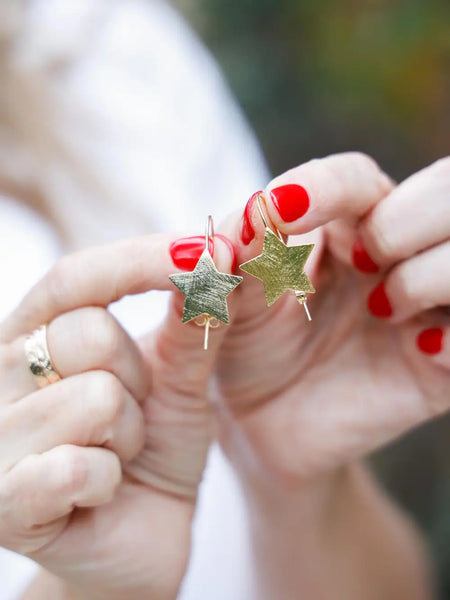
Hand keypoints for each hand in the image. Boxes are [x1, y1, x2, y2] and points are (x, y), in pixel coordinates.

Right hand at [0, 234, 234, 599]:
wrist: (139, 538)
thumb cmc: (153, 450)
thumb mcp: (180, 382)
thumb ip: (192, 324)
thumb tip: (212, 256)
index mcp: (38, 333)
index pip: (76, 276)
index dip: (142, 261)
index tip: (207, 252)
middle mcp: (1, 375)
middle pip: (87, 333)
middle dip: (137, 378)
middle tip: (134, 413)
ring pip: (92, 400)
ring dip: (128, 436)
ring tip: (118, 456)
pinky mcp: (4, 505)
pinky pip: (77, 468)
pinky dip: (110, 482)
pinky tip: (101, 493)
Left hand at [217, 153, 449, 488]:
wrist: (259, 425)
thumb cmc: (244, 348)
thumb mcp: (227, 302)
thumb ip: (227, 261)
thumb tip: (235, 223)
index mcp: (338, 227)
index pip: (355, 180)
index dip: (327, 187)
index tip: (283, 212)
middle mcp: (393, 256)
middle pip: (444, 191)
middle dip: (401, 223)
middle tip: (361, 261)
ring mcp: (424, 307)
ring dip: (426, 275)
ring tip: (382, 310)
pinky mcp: (441, 365)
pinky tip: (420, 351)